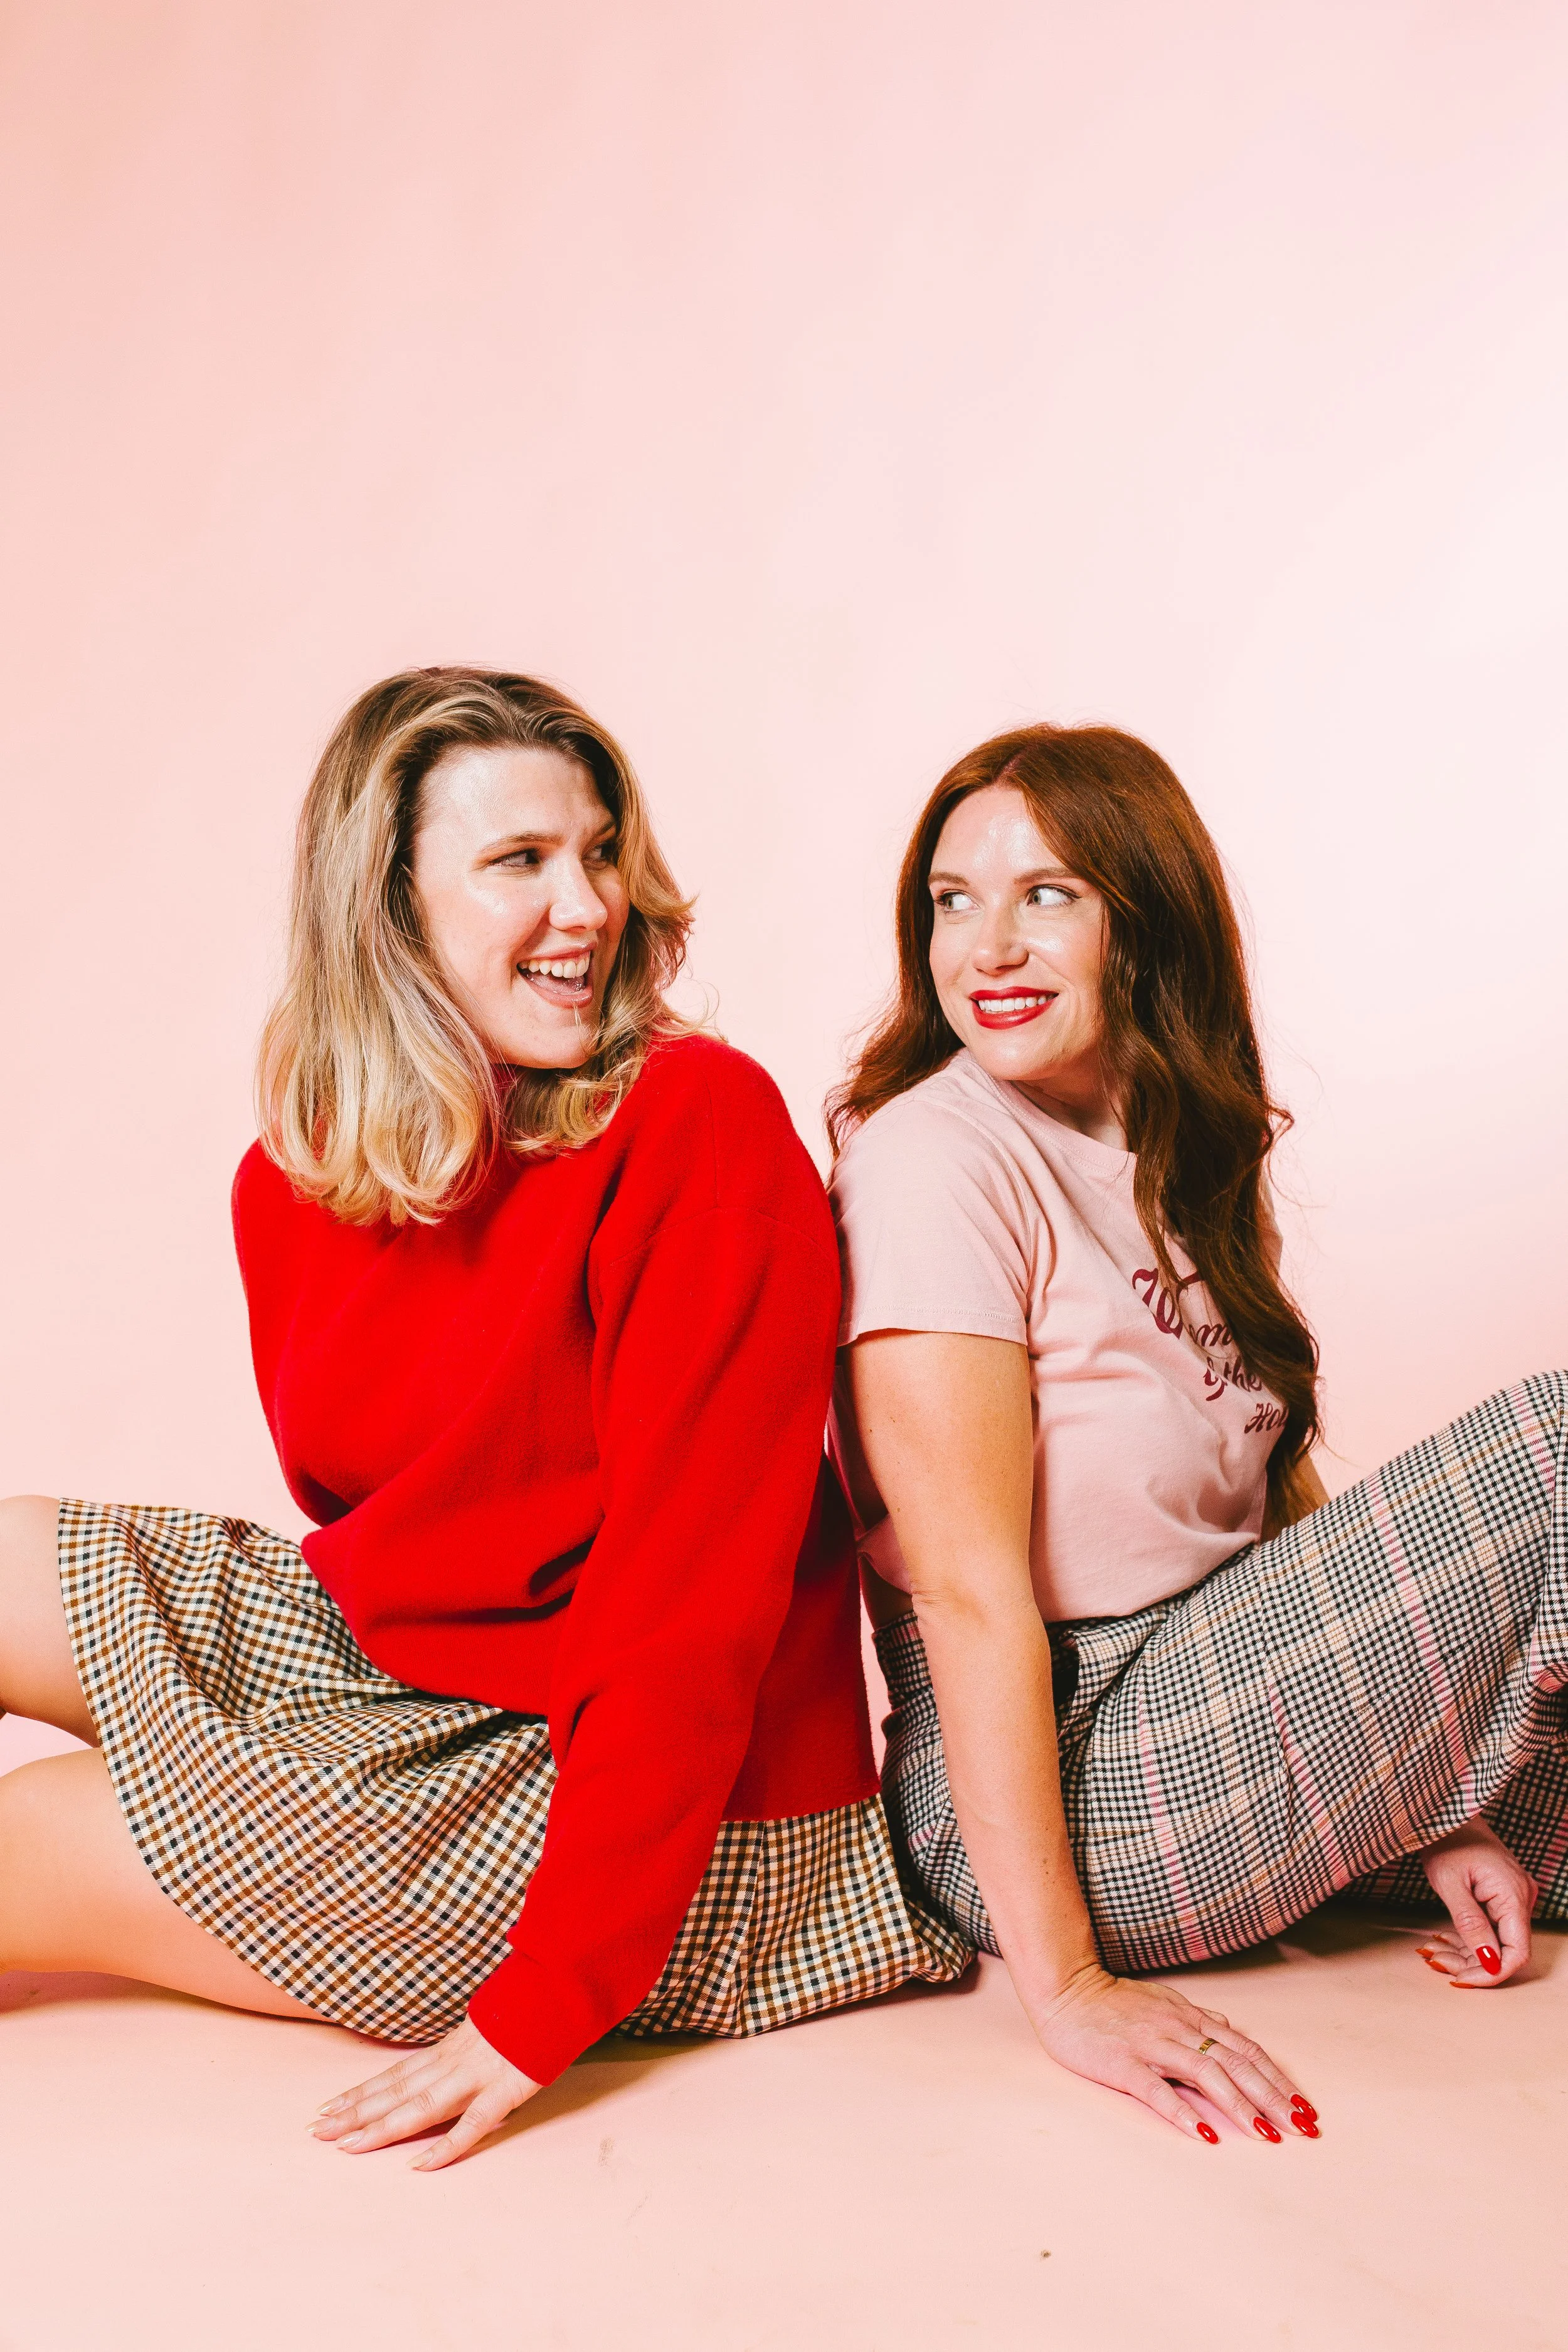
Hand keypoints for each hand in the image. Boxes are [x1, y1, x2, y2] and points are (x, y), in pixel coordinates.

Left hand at [310, 2016, 540, 2169]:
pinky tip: (419, 2165)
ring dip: (382, 2127)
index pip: (394, 2075)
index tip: (327, 2108)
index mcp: (447, 2050)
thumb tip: (436, 2071)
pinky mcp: (505, 2091)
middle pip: (396, 2091)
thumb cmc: (526, 2014)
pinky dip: (445, 2146)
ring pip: (421, 2106)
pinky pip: (471, 2125)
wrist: (560, 1992)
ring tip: (347, 2146)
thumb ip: (460, 2052)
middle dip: (356, 2112)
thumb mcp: (484, 2031)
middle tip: (316, 2131)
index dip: (360, 2093)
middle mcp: (452, 2063)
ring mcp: (476, 2077)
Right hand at [1031, 1963, 1318, 2144]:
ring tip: (1266, 2134)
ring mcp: (1151, 2045)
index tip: (1304, 2108)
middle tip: (1302, 2127)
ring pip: (1206, 2073)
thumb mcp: (1164, 2003)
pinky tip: (1202, 2134)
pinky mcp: (1123, 2063)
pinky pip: (1156, 2089)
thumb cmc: (1114, 2002)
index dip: (1278, 2079)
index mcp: (1190, 2018)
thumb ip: (1197, 2019)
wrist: (1067, 1990)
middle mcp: (1178, 2029)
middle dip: (1273, 2097)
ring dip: (1239, 2105)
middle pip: (1236, 2063)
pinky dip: (1181, 2111)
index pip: (1246, 2050)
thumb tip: (1229, 2031)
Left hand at [1418, 1818, 1536, 1986]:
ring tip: (1433, 1952)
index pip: (1516, 1951)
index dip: (1493, 1972)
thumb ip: (1471, 1923)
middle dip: (1472, 1963)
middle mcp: (1521, 1897)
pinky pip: (1491, 1928)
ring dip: (1466, 1952)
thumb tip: (1489, 1962)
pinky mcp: (1502, 1898)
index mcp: (1513, 1893)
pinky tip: (1443, 1941)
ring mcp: (1513, 1898)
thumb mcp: (1450, 1883)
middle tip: (1437, 1962)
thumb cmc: (1446, 1840)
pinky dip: (1468, 1938)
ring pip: (1496, 1941)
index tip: (1463, 1980)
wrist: (1446, 1815)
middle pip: (1505, 1948)